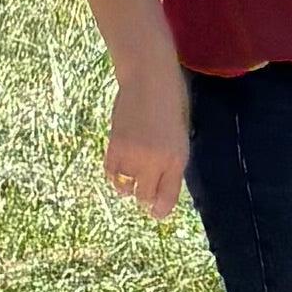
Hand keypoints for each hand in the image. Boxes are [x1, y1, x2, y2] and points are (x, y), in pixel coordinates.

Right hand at [101, 61, 190, 221]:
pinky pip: (111, 173)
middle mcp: (156, 161)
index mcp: (177, 158)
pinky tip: (120, 169)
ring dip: (128, 186)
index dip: (161, 209)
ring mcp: (133, 154)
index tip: (157, 212)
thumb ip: (171, 161)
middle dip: (145, 196)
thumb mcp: (180, 135)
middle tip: (145, 190)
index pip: (168, 197)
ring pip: (125, 187)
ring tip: (132, 176)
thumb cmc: (172, 104)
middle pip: (145, 196)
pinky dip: (114, 176)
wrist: (149, 80)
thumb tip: (159, 184)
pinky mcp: (114, 146)